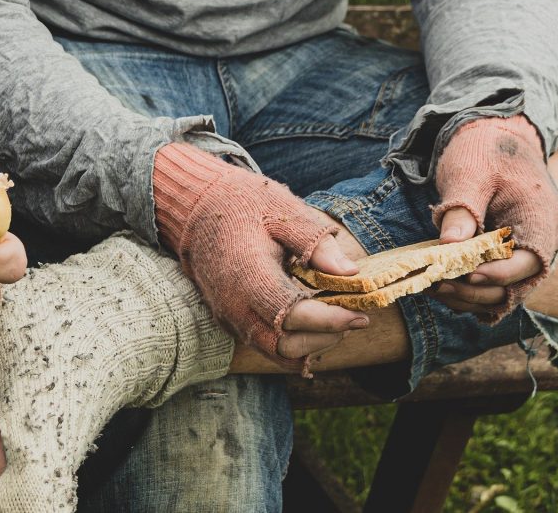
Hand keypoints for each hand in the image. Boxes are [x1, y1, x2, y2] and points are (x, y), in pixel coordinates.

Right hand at [153, 143, 363, 368]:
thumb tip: (350, 272)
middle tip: (352, 319)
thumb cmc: (243, 205)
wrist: (196, 208)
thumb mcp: (283, 211)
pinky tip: (313, 323)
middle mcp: (234, 304)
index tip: (361, 315)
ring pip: (274, 352)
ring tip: (336, 322)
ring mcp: (228, 315)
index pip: (294, 316)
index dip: (330, 322)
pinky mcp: (229, 319)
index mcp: (248, 275)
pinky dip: (292, 342)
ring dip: (310, 345)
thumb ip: (316, 243)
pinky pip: (263, 343)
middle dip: (325, 338)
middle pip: (286, 346)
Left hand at [431, 115, 557, 317]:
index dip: (496, 274)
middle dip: (472, 291)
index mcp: (539, 222)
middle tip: (435, 284)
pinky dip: (463, 291)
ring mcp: (516, 255)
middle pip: (511, 288)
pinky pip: (486, 285)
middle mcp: (534, 246)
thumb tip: (450, 246)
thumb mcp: (472, 175)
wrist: (490, 140)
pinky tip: (434, 285)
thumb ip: (462, 209)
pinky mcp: (497, 259)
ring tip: (429, 288)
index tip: (464, 274)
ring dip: (465, 297)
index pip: (526, 263)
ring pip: (497, 293)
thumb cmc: (484, 152)